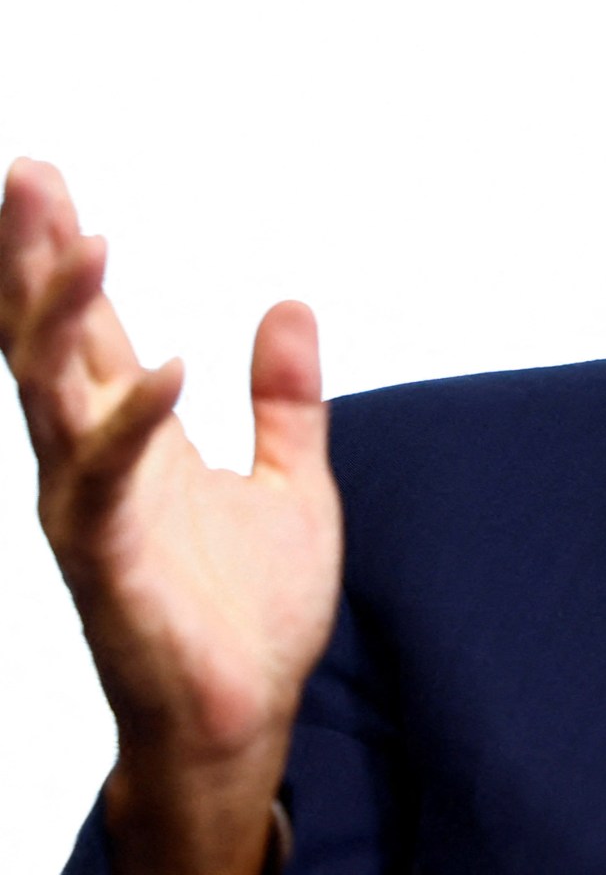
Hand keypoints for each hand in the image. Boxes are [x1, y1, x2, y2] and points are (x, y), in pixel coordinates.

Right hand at [0, 159, 342, 873]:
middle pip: (50, 343)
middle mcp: (97, 463)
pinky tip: (167, 366)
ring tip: (83, 238)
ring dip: (65, 318)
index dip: (64, 257)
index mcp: (135, 439)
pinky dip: (134, 422)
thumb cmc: (251, 609)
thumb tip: (291, 304)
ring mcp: (95, 510)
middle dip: (34, 258)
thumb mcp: (294, 477)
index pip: (91, 331)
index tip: (44, 179)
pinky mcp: (112, 562)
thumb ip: (287, 396)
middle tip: (27, 172)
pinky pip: (111, 480)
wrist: (246, 717)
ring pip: (57, 396)